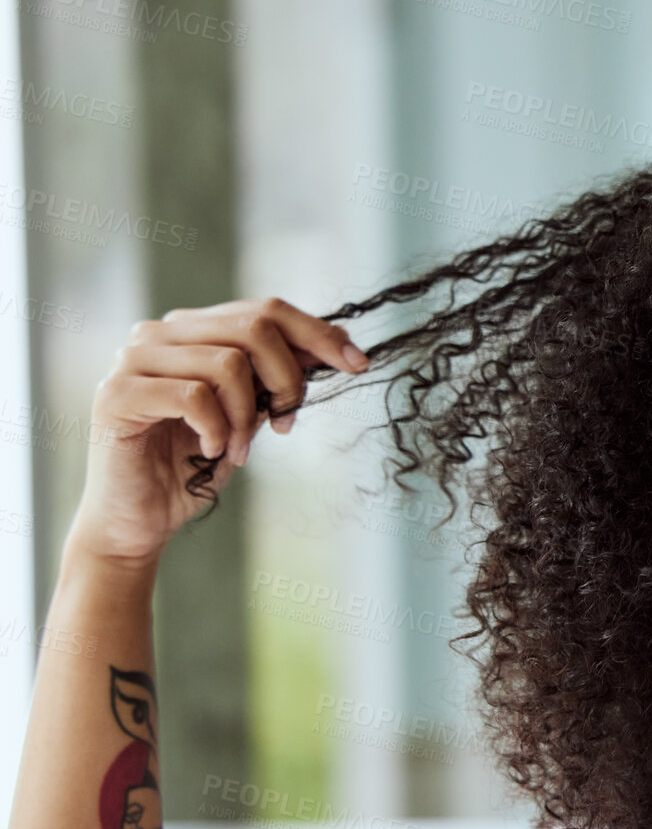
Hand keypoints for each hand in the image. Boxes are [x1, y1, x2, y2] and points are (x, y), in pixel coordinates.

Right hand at [62, 297, 369, 567]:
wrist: (139, 518)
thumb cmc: (192, 466)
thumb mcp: (249, 414)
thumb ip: (276, 378)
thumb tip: (336, 347)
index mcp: (192, 330)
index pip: (266, 310)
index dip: (319, 334)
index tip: (358, 364)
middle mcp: (159, 334)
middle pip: (254, 327)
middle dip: (288, 379)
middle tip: (286, 423)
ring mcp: (133, 360)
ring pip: (227, 363)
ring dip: (249, 416)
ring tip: (239, 450)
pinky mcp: (117, 394)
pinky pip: (194, 397)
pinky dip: (217, 429)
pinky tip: (211, 451)